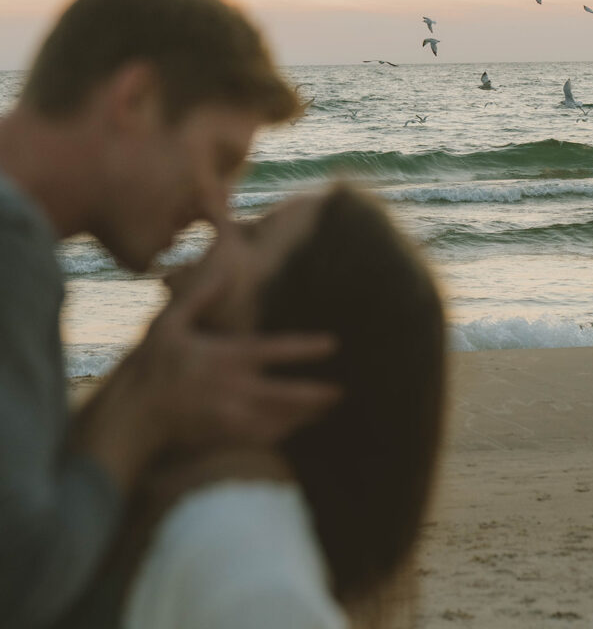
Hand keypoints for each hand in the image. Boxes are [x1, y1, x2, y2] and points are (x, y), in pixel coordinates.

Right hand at [72, 273, 338, 490]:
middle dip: (315, 393)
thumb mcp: (169, 322)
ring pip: (277, 417)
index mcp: (224, 356)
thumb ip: (199, 296)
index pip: (274, 350)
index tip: (333, 344)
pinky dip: (282, 433)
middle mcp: (232, 387)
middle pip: (284, 392)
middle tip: (342, 392)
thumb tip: (223, 271)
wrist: (133, 414)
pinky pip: (260, 437)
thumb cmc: (151, 365)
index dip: (305, 348)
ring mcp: (229, 415)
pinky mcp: (223, 435)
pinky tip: (297, 429)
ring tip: (329, 410)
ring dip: (304, 415)